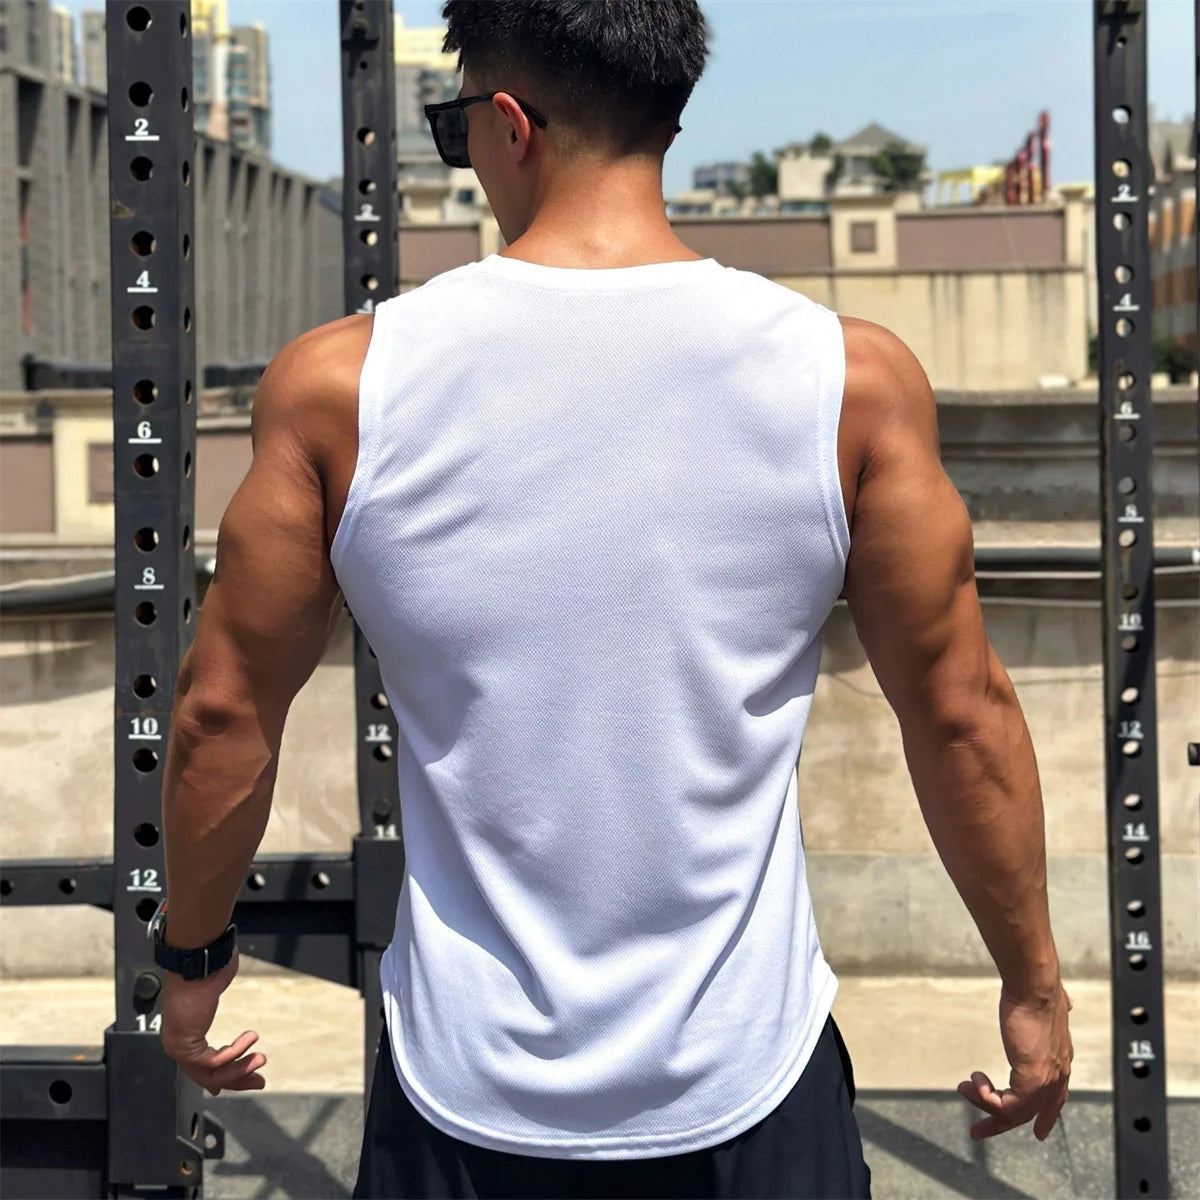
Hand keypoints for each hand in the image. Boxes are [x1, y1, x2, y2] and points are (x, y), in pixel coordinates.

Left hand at [159, 948, 266, 1095]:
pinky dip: (235, 1053)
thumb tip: (220, 974)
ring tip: (260, 1059)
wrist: (198, 959)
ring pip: (210, 1074)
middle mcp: (177, 1042)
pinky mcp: (185, 1047)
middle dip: (237, 1079)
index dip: (225, 1074)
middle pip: (207, 1075)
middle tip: (258, 1080)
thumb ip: (215, 991)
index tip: (243, 1077)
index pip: (203, 1064)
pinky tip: (249, 1040)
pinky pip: (213, 1062)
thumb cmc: (205, 967)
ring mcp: (178, 1046)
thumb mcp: (212, 985)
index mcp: (184, 1029)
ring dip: (239, 1070)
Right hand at [958, 982, 1072, 1140]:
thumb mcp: (1053, 1006)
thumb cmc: (1037, 991)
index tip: (1039, 1133)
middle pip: (1030, 1113)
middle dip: (1000, 1124)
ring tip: (965, 1088)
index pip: (1056, 1099)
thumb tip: (1067, 1002)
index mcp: (1061, 1060)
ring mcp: (1045, 1081)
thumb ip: (1059, 1010)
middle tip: (978, 1131)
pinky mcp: (1031, 1081)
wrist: (1035, 988)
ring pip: (1014, 1113)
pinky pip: (1005, 1105)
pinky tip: (974, 1081)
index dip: (1046, 1117)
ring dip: (983, 1105)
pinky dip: (985, 1098)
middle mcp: (1056, 1076)